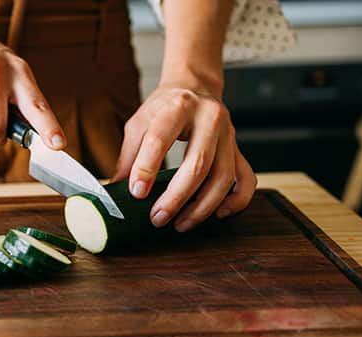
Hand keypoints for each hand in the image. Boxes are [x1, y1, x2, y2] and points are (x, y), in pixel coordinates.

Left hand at [112, 86, 255, 231]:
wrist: (195, 88)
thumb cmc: (165, 108)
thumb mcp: (139, 123)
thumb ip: (128, 156)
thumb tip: (115, 190)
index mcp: (177, 107)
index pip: (160, 139)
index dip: (146, 168)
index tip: (137, 192)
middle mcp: (208, 118)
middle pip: (197, 164)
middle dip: (176, 197)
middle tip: (158, 218)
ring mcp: (228, 135)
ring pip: (223, 176)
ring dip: (202, 206)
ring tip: (180, 223)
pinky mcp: (238, 149)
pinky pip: (246, 179)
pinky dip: (236, 200)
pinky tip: (218, 213)